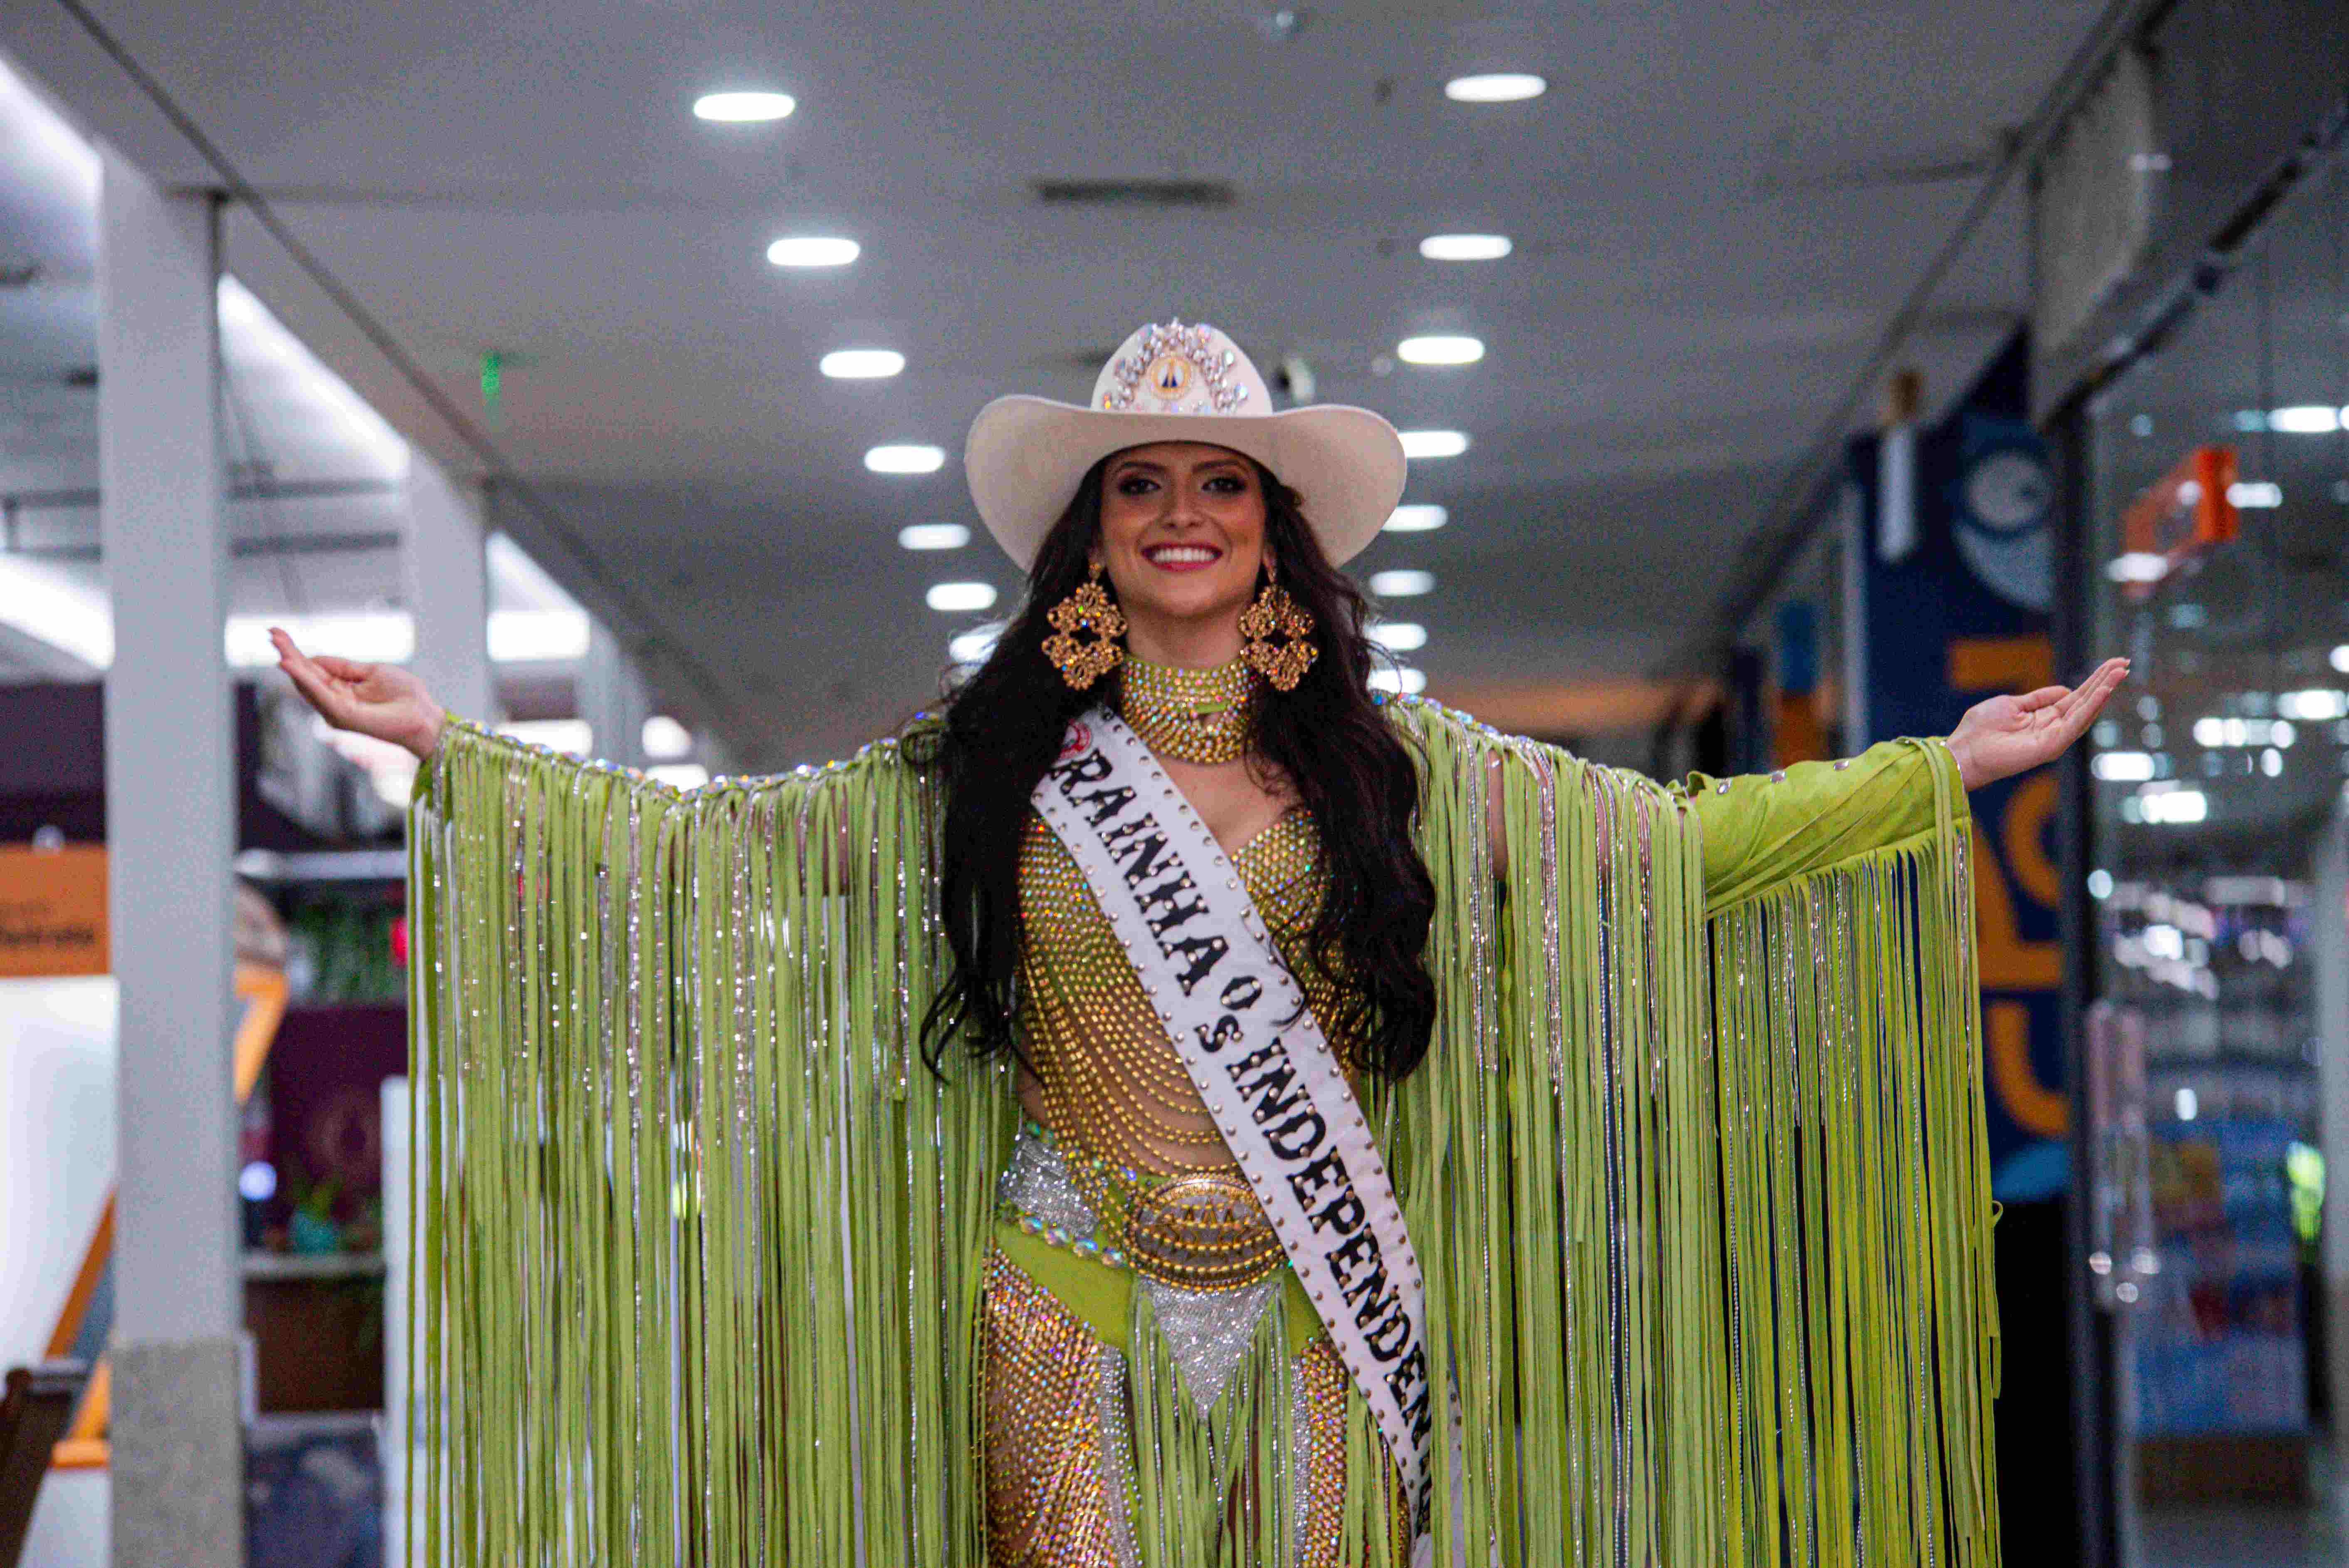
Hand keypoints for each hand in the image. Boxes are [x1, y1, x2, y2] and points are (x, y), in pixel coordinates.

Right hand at [271, 627, 445, 760]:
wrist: (423, 714)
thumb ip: (343, 667)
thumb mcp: (370, 672)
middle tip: (271, 633)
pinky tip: (290, 665)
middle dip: (287, 654)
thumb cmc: (404, 694)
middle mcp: (334, 700)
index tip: (278, 633)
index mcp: (341, 689)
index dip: (296, 652)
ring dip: (291, 664)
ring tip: (277, 645)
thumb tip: (314, 659)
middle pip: (304, 675)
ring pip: (306, 684)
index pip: (312, 668)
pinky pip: (319, 695)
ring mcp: (336, 710)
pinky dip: (304, 680)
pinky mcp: (343, 716)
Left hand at [1946, 656, 2129, 789]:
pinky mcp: (2050, 747)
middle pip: (2085, 702)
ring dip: (2103, 691)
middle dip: (2105, 682)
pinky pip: (2075, 724)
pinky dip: (2090, 708)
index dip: (2093, 680)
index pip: (2075, 696)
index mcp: (2043, 717)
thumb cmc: (1980, 729)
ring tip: (2120, 673)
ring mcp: (2053, 738)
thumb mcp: (2012, 704)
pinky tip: (2103, 691)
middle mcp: (2053, 728)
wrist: (1963, 751)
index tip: (2111, 664)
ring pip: (2085, 712)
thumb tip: (2065, 690)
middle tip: (2124, 664)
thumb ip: (2039, 698)